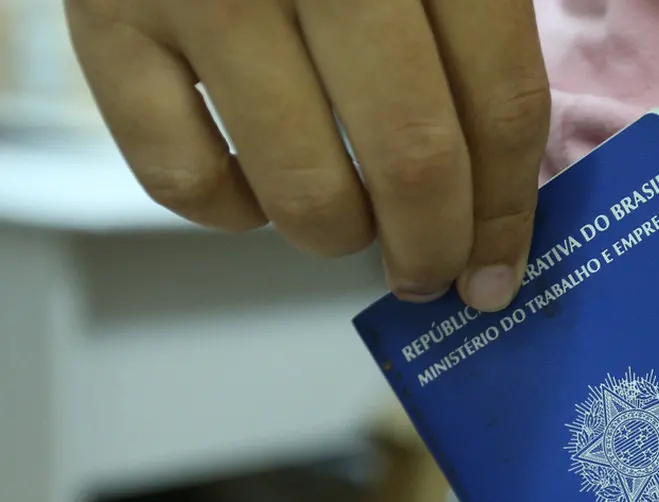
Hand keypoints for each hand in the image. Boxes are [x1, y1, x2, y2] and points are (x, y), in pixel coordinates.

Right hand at [65, 0, 549, 310]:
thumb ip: (477, 23)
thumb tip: (502, 180)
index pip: (498, 103)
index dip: (508, 209)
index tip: (499, 268)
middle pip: (411, 160)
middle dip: (433, 246)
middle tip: (430, 272)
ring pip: (304, 191)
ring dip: (340, 237)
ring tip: (349, 223)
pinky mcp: (104, 20)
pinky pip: (182, 180)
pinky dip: (233, 212)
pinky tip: (256, 186)